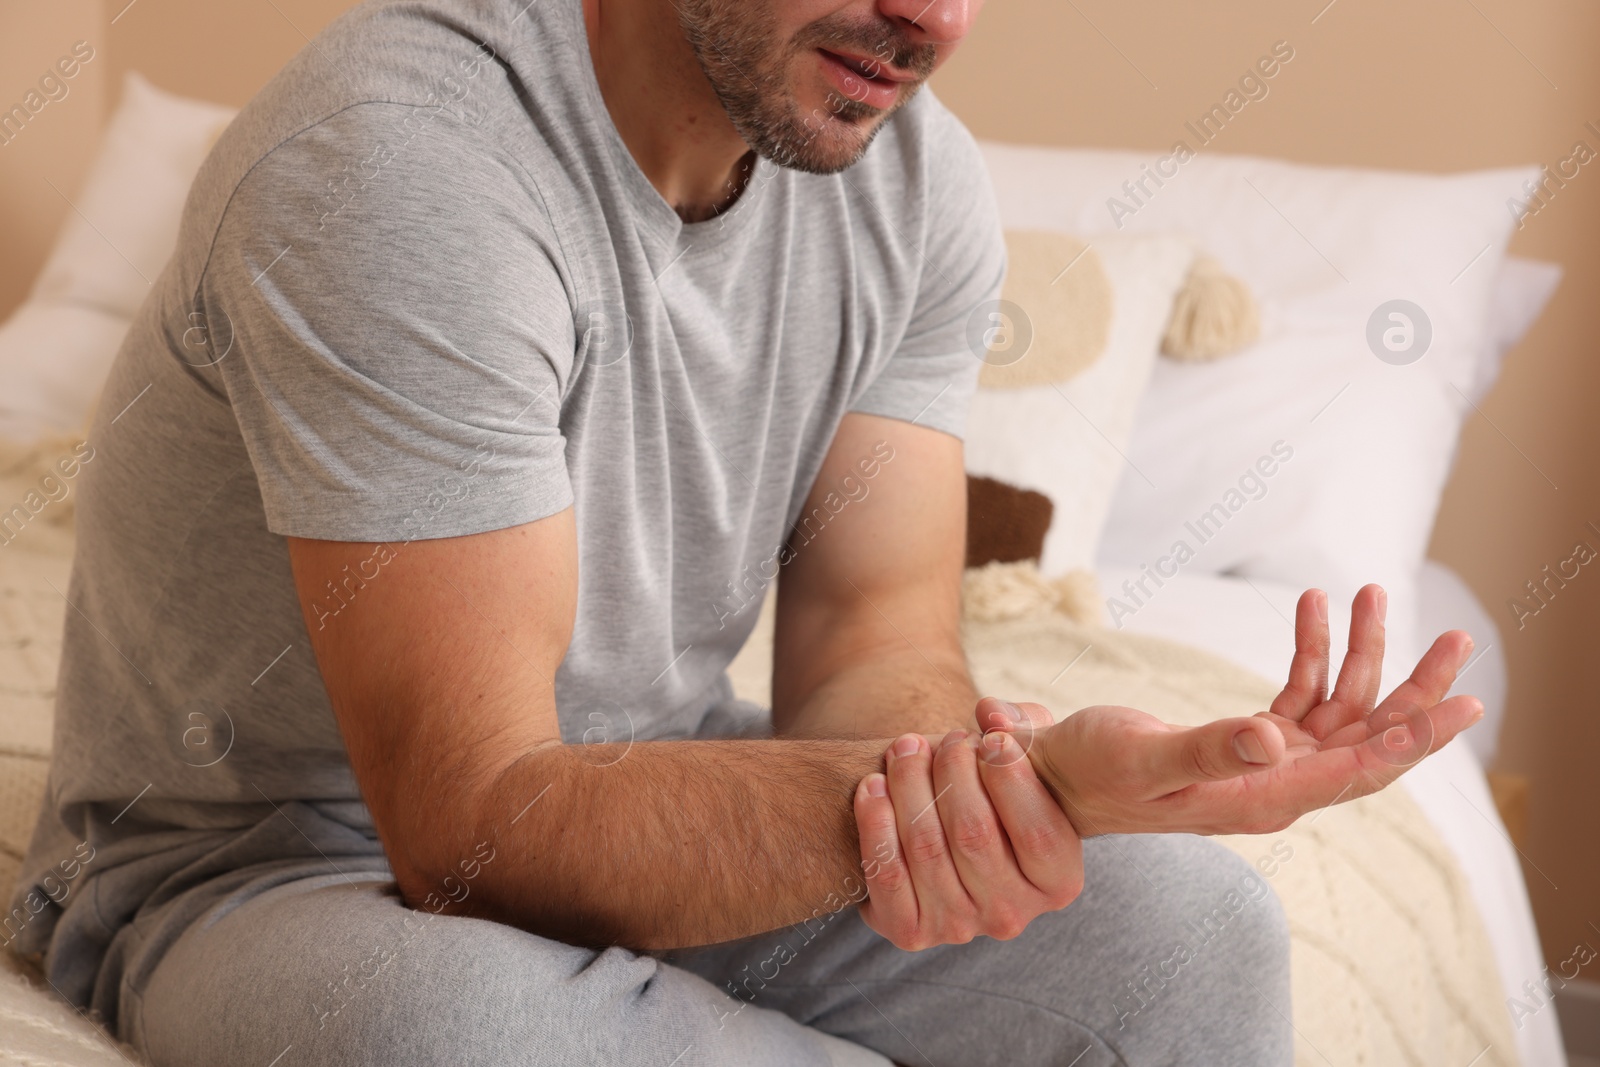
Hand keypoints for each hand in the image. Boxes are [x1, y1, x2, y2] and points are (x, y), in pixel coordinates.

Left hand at [852, 728, 1082, 950]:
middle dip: (953, 771)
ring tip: (905, 748)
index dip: (1010, 777)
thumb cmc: (999, 788)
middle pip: (974, 835)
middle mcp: (1013, 915)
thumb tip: (992, 715)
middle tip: (946, 737)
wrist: (948, 833)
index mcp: (1059, 882)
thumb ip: (1026, 728)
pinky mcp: (910, 931)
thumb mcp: (1030, 758)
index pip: (1037, 833)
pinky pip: (885, 875)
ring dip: (908, 785)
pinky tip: (872, 785)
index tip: (990, 737)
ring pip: (925, 847)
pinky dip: (875, 823)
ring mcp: (960, 927)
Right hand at [983, 585, 1484, 836]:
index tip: (1458, 706)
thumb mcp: (1142, 758)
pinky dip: (1311, 651)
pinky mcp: (1248, 741)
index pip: (1354, 771)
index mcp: (1262, 798)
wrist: (1056, 777)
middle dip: (1415, 693)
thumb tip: (1273, 741)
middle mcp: (1275, 784)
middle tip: (1459, 643)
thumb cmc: (1091, 772)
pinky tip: (1314, 606)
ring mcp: (1265, 762)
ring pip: (1340, 710)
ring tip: (1375, 595)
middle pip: (1367, 740)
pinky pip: (1299, 693)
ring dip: (1361, 654)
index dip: (1409, 740)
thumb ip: (1208, 750)